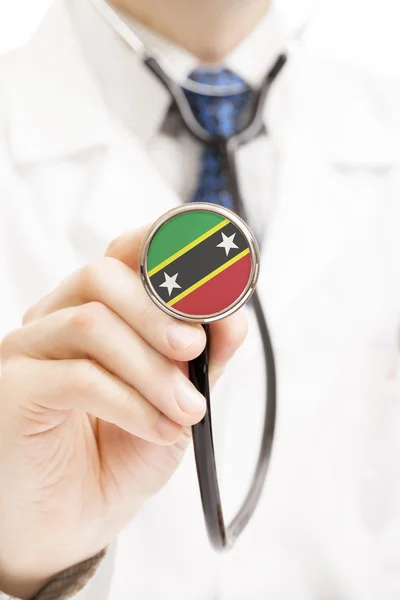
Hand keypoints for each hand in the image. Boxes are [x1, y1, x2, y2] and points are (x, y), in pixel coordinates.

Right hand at [0, 227, 246, 598]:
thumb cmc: (120, 451)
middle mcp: (54, 319)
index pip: (121, 255)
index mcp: (95, 310)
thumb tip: (233, 316)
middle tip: (194, 352)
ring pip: (89, 324)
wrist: (73, 519)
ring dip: (151, 368)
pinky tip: (157, 428)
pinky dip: (130, 402)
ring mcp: (27, 352)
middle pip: (101, 276)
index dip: (162, 244)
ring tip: (187, 410)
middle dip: (158, 312)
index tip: (207, 262)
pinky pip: (76, 378)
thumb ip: (204, 357)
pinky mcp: (13, 391)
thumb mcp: (178, 400)